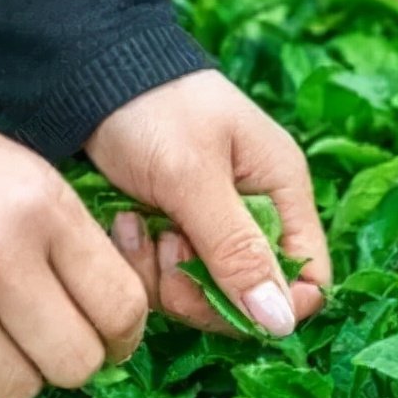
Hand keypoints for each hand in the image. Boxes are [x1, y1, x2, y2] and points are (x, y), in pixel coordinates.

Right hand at [0, 110, 147, 397]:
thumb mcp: (26, 179)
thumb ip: (73, 247)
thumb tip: (116, 333)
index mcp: (41, 208)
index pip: (121, 307)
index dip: (123, 336)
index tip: (109, 339)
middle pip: (75, 365)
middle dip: (66, 359)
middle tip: (43, 338)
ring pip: (16, 390)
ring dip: (8, 368)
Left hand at [85, 72, 329, 336]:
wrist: (90, 73)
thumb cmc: (153, 110)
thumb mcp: (194, 178)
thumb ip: (236, 250)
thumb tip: (282, 324)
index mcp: (281, 192)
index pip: (307, 278)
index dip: (272, 304)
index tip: (220, 295)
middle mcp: (252, 214)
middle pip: (247, 296)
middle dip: (201, 289)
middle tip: (166, 248)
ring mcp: (207, 225)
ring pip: (198, 291)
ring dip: (161, 271)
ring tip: (136, 224)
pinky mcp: (168, 230)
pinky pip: (162, 276)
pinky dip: (139, 258)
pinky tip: (122, 222)